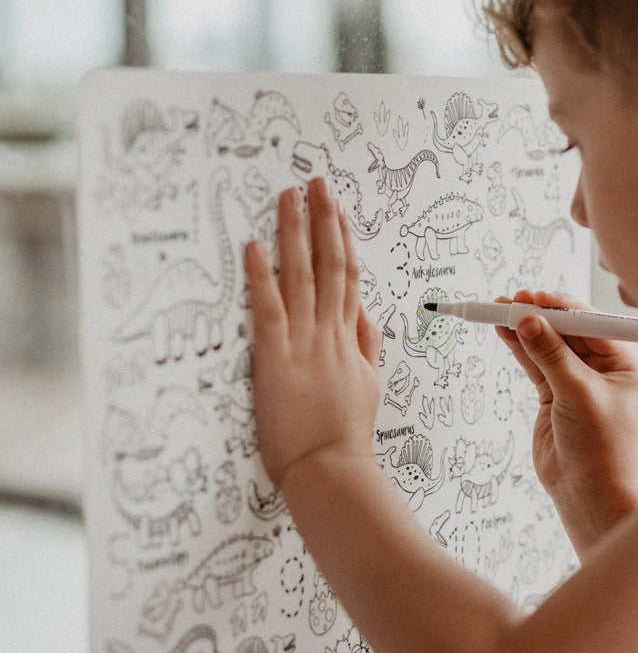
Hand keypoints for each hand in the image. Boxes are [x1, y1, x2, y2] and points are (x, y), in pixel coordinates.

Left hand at [244, 178, 382, 487]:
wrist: (333, 470)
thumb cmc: (346, 435)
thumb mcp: (367, 385)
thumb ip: (367, 347)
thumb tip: (365, 315)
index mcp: (351, 339)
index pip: (349, 278)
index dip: (343, 239)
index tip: (337, 209)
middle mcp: (330, 333)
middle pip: (329, 265)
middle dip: (323, 220)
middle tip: (316, 182)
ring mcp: (304, 344)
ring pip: (301, 277)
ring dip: (295, 234)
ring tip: (289, 197)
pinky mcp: (276, 360)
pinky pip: (269, 310)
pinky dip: (261, 277)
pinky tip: (255, 246)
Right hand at [496, 290, 637, 551]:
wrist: (589, 493)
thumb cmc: (601, 447)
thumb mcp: (578, 393)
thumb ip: (551, 355)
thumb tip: (529, 320)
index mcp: (624, 363)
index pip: (591, 323)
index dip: (562, 308)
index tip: (536, 298)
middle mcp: (603, 368)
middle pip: (568, 330)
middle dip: (541, 314)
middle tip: (514, 300)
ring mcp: (577, 380)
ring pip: (548, 345)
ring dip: (525, 328)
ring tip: (500, 308)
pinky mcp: (555, 394)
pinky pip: (535, 363)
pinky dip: (519, 347)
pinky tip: (503, 330)